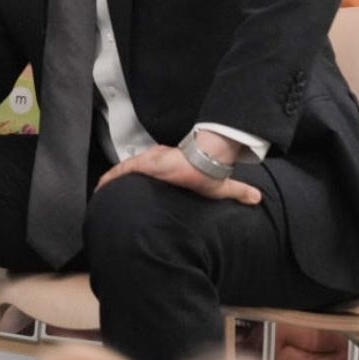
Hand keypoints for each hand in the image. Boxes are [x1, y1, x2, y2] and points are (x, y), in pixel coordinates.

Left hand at [95, 144, 261, 204]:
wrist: (207, 160)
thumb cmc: (210, 172)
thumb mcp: (222, 186)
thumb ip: (238, 191)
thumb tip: (258, 199)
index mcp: (169, 166)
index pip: (150, 171)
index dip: (140, 179)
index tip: (133, 190)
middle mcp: (155, 161)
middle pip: (133, 171)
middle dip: (121, 181)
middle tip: (110, 194)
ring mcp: (149, 161)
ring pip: (125, 171)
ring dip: (112, 181)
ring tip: (100, 193)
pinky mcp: (145, 163)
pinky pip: (122, 171)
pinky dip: (111, 179)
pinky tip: (100, 188)